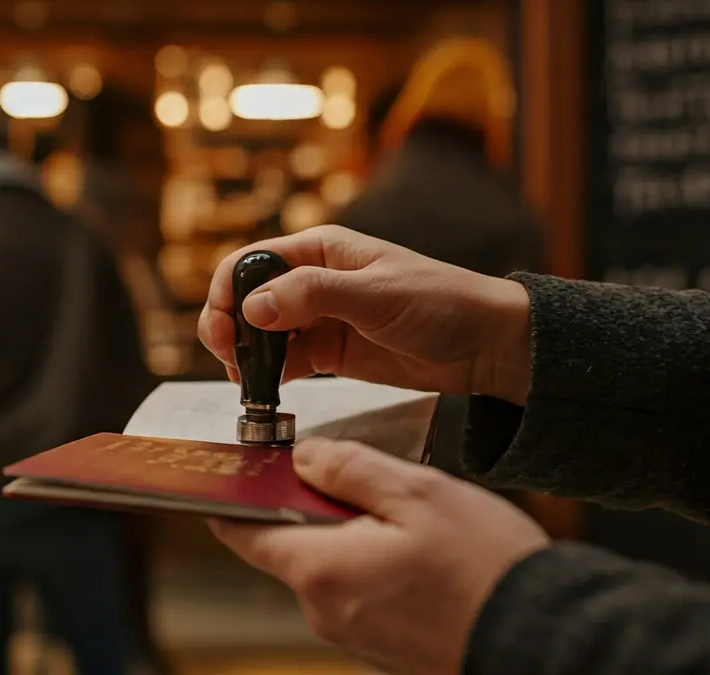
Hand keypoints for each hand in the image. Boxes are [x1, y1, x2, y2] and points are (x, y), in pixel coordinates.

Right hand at [198, 225, 531, 403]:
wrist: (484, 345)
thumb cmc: (441, 302)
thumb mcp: (375, 294)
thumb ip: (312, 295)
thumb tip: (253, 307)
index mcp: (318, 250)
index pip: (251, 263)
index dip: (227, 293)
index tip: (224, 330)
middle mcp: (311, 280)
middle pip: (247, 299)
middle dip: (229, 328)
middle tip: (231, 361)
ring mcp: (319, 318)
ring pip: (261, 334)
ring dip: (247, 356)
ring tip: (248, 384)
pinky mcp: (329, 352)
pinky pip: (285, 360)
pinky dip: (269, 375)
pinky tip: (268, 391)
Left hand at [210, 438, 549, 673]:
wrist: (543, 637)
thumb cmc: (485, 567)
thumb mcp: (418, 494)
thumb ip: (350, 468)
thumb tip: (305, 457)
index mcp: (320, 569)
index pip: (242, 531)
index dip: (239, 495)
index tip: (248, 467)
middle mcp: (324, 611)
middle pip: (291, 544)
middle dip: (317, 506)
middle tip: (368, 478)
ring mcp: (353, 633)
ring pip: (331, 565)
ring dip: (355, 534)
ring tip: (412, 518)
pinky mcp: (382, 644)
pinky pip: (360, 591)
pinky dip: (376, 562)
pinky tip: (423, 552)